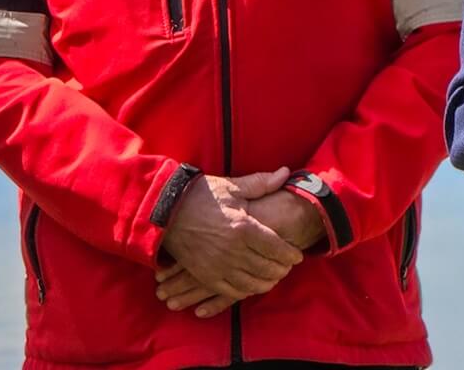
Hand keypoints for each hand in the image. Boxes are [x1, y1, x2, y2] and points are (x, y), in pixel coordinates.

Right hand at [154, 168, 301, 316]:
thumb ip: (262, 183)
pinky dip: (244, 292)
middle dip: (281, 270)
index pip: (276, 247)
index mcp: (243, 227)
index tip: (298, 255)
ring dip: (266, 283)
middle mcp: (233, 250)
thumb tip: (286, 172)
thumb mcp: (233, 187)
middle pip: (267, 268)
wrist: (165, 211)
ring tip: (274, 279)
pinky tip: (251, 288)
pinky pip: (229, 291)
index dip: (290, 254)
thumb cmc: (201, 196)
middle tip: (288, 268)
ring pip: (250, 283)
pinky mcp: (204, 274)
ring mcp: (218, 265)